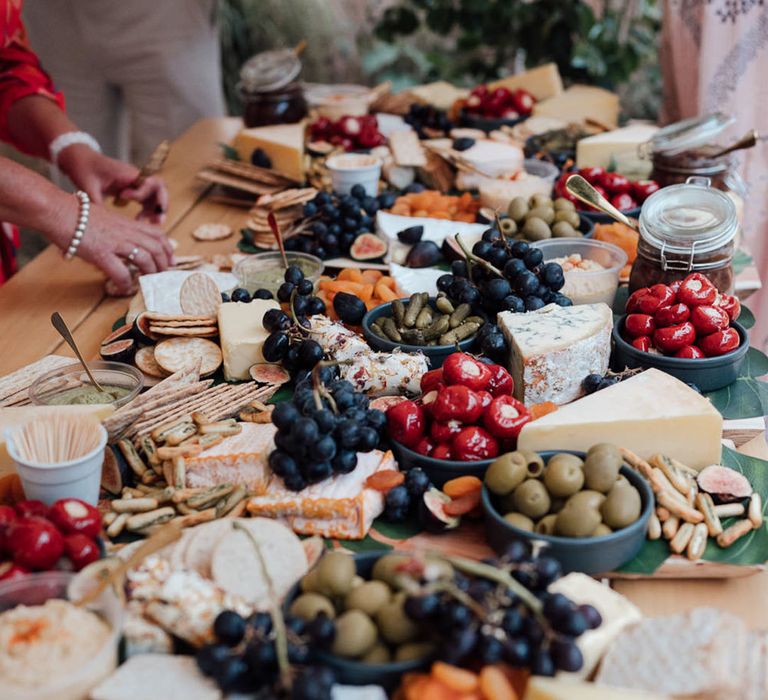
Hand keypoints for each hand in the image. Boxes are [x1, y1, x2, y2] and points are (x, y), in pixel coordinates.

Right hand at [50, 195, 174, 294]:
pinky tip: (124, 289)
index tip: (171, 259)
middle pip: (156, 248)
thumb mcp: (104, 217)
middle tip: (164, 275)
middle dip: (164, 263)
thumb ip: (116, 228)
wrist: (57, 210)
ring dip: (150, 273)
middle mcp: (125, 232)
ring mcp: (115, 242)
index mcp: (126, 223)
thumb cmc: (74, 214)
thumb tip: (119, 241)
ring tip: (148, 282)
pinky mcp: (101, 253)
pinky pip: (121, 272)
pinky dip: (125, 283)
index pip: (157, 233)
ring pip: (145, 259)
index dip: (167, 248)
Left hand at [57, 145, 167, 224]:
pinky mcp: (132, 187)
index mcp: (128, 173)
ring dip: (155, 210)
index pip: (149, 182)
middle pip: (159, 189)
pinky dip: (146, 210)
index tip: (122, 197)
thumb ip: (97, 204)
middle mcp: (136, 177)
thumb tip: (101, 223)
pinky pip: (147, 199)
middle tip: (157, 221)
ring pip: (155, 196)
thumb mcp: (87, 187)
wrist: (79, 159)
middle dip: (160, 205)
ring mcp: (135, 182)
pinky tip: (139, 220)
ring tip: (150, 224)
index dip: (140, 193)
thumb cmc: (83, 169)